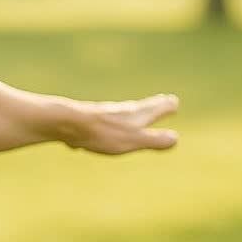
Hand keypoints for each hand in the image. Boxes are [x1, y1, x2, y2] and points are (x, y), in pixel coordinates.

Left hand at [63, 93, 179, 154]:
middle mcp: (122, 110)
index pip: (159, 106)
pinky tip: (92, 137)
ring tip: (132, 115)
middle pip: (142, 106)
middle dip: (153, 106)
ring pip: (120, 113)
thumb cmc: (103, 133)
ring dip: (130, 114)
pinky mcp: (86, 121)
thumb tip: (175, 139)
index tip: (174, 103)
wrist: (66, 123)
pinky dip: (103, 126)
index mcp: (137, 114)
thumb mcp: (133, 139)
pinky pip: (98, 124)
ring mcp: (104, 114)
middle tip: (163, 101)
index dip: (167, 106)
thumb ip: (154, 140)